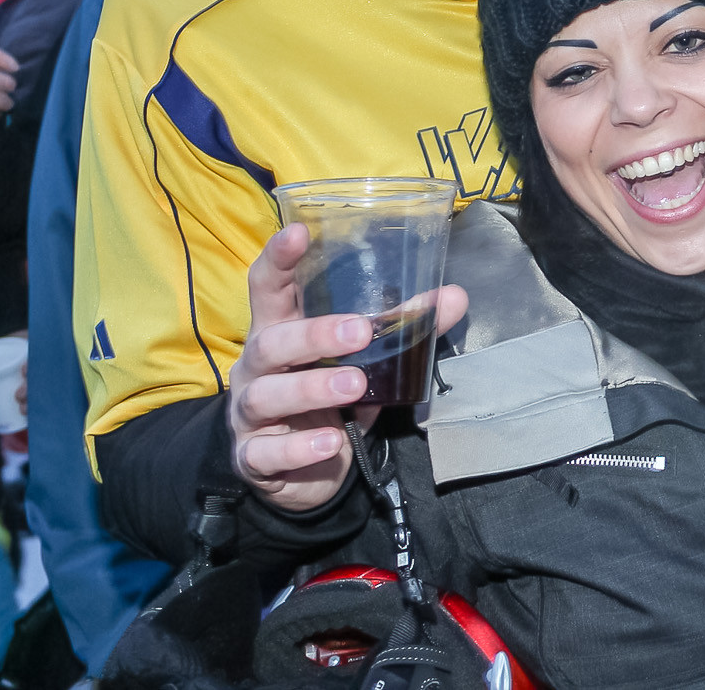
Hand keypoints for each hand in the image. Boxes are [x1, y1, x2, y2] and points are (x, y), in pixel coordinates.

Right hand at [228, 224, 467, 512]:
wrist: (299, 471)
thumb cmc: (327, 397)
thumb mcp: (363, 360)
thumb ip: (402, 329)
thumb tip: (455, 296)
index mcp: (279, 331)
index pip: (267, 287)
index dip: (278, 259)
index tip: (300, 231)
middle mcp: (256, 368)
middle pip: (269, 342)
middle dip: (313, 334)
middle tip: (360, 332)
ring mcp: (249, 414)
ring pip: (266, 395)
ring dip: (312, 388)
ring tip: (356, 386)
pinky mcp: (252, 457)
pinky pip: (266, 453)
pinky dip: (299, 447)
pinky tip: (331, 441)